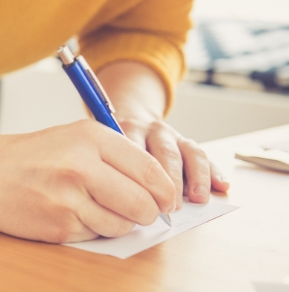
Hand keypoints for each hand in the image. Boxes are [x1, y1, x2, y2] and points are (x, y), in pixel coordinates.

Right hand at [0, 119, 175, 242]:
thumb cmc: (30, 155)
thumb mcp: (74, 138)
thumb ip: (117, 156)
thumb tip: (159, 188)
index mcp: (90, 137)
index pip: (150, 170)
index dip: (166, 190)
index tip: (167, 199)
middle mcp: (81, 165)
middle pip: (143, 203)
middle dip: (149, 212)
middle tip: (142, 211)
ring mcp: (69, 198)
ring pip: (122, 224)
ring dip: (118, 222)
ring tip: (95, 206)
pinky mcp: (59, 226)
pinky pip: (96, 235)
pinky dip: (92, 229)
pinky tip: (73, 213)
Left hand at [94, 60, 229, 209]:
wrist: (130, 120)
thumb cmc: (114, 149)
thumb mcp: (105, 152)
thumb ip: (112, 168)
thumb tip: (116, 203)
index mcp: (127, 131)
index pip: (136, 152)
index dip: (141, 178)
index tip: (143, 201)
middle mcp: (151, 130)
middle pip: (165, 153)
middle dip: (170, 181)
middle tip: (170, 207)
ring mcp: (171, 135)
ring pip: (187, 152)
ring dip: (195, 177)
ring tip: (198, 199)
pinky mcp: (187, 142)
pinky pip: (203, 155)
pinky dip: (213, 172)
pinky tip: (221, 186)